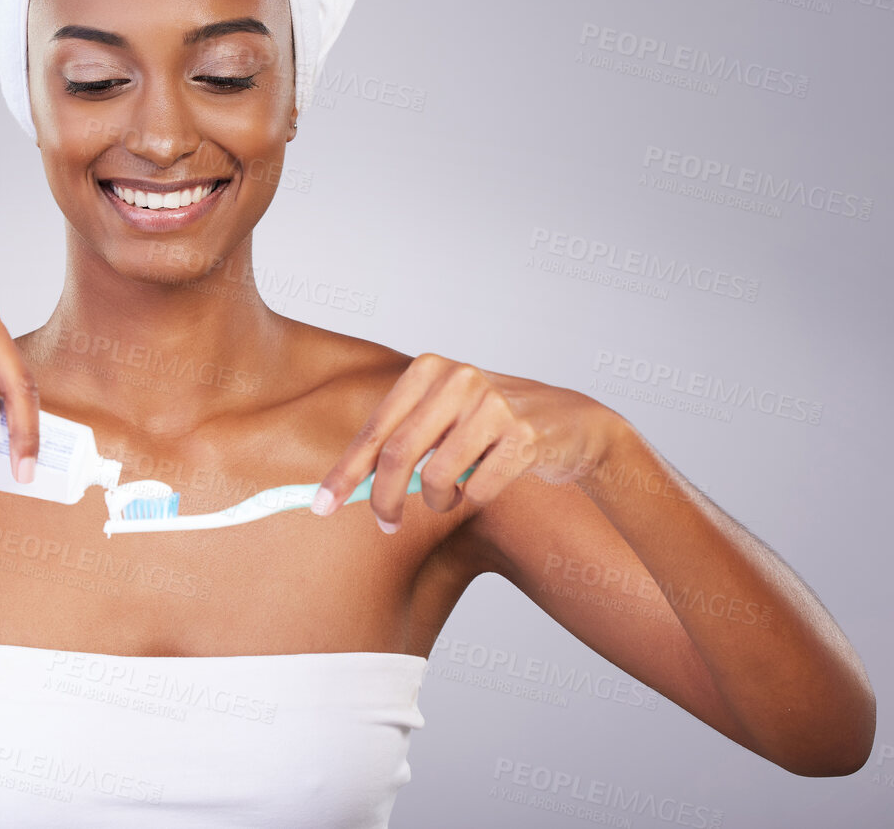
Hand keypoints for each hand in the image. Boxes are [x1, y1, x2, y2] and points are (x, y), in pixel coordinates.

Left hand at [310, 353, 620, 531]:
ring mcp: (494, 404)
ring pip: (435, 477)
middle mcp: (458, 378)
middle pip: (396, 455)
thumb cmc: (491, 426)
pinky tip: (481, 488)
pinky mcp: (524, 436)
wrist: (572, 424)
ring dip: (436, 503)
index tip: (321, 506)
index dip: (345, 472)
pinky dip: (471, 501)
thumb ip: (400, 443)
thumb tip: (346, 486)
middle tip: (384, 524)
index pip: (375, 430)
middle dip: (382, 500)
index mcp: (429, 369)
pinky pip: (476, 489)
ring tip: (449, 497)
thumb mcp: (443, 418)